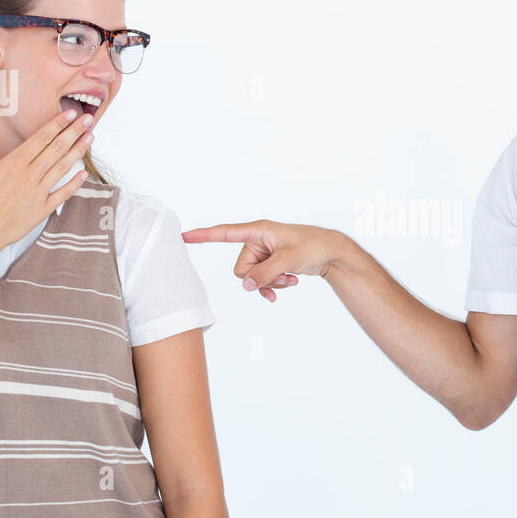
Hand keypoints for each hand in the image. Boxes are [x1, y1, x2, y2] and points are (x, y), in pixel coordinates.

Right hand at [0, 107, 93, 257]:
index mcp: (13, 164)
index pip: (41, 138)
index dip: (58, 124)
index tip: (71, 113)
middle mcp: (29, 176)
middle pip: (56, 149)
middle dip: (74, 132)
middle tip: (89, 118)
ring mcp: (38, 194)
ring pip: (63, 168)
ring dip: (78, 151)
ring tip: (91, 137)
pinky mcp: (42, 210)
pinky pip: (63, 194)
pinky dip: (75, 183)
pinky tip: (84, 173)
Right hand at [181, 220, 344, 302]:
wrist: (332, 253)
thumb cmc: (313, 246)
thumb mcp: (288, 261)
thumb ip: (264, 274)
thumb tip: (247, 286)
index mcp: (258, 231)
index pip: (225, 233)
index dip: (204, 236)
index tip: (184, 236)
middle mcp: (258, 241)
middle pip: (241, 269)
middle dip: (259, 278)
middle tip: (282, 276)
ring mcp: (264, 253)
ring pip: (252, 278)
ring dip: (270, 283)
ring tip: (289, 279)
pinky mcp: (271, 264)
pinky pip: (261, 281)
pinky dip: (274, 285)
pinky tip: (290, 283)